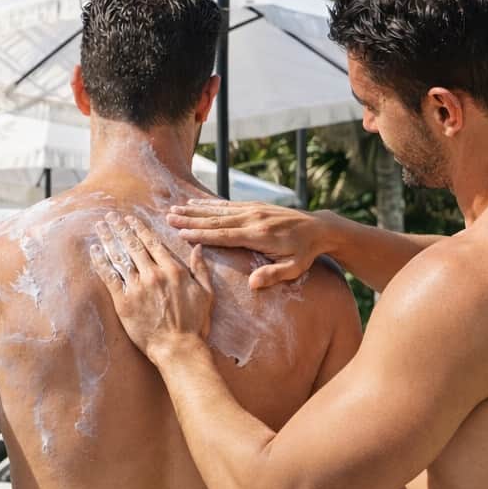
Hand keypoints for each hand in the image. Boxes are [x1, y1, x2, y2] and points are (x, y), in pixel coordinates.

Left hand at [88, 213, 213, 364]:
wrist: (178, 348)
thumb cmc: (194, 324)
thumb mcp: (206, 293)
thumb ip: (201, 268)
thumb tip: (197, 247)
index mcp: (173, 270)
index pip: (152, 242)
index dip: (139, 228)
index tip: (130, 218)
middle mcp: (154, 274)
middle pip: (133, 245)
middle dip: (120, 228)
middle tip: (110, 216)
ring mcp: (137, 287)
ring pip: (120, 257)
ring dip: (109, 239)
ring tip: (100, 227)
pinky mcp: (124, 302)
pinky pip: (109, 277)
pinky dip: (101, 262)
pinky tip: (94, 251)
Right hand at [168, 199, 337, 288]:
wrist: (319, 227)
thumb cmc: (305, 252)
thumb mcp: (294, 268)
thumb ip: (273, 275)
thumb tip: (252, 284)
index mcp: (259, 235)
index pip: (224, 235)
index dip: (201, 235)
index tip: (181, 234)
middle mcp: (253, 219)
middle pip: (216, 220)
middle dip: (191, 219)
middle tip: (168, 218)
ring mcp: (253, 210)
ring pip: (218, 210)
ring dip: (195, 210)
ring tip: (175, 209)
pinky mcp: (254, 206)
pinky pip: (227, 205)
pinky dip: (209, 204)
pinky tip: (196, 204)